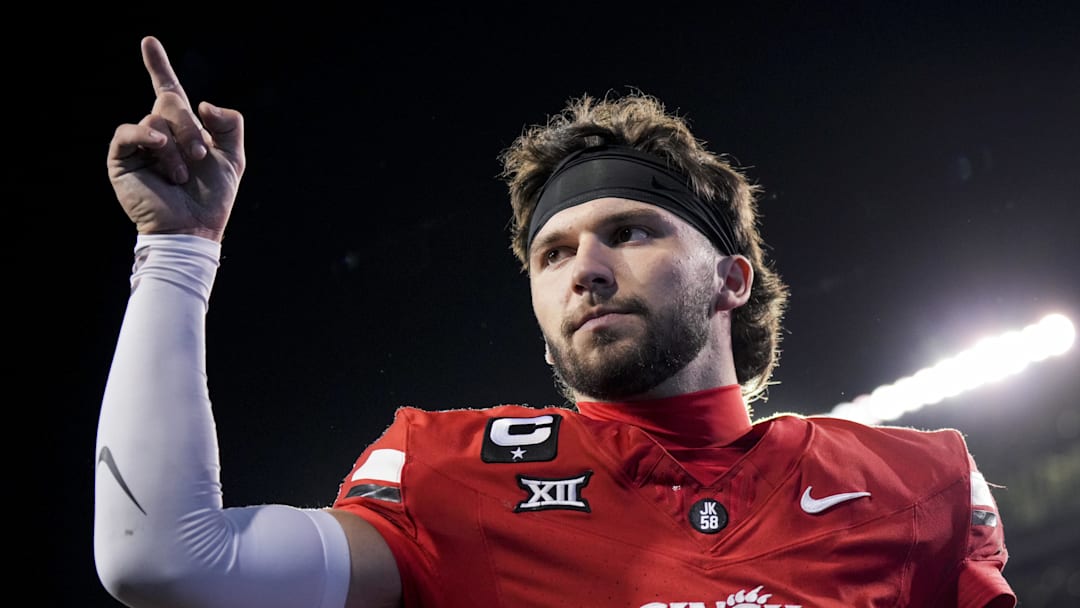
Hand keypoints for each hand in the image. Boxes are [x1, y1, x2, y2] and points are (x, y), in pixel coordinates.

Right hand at [107, 36, 244, 242]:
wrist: (194, 228)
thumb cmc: (213, 199)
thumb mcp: (233, 158)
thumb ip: (229, 124)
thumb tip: (202, 103)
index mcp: (183, 130)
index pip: (168, 90)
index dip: (158, 65)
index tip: (149, 41)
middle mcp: (158, 133)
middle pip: (170, 100)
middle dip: (190, 126)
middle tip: (200, 156)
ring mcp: (139, 145)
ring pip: (155, 118)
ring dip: (176, 147)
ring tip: (182, 175)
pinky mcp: (122, 158)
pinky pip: (128, 131)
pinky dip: (146, 136)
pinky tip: (159, 147)